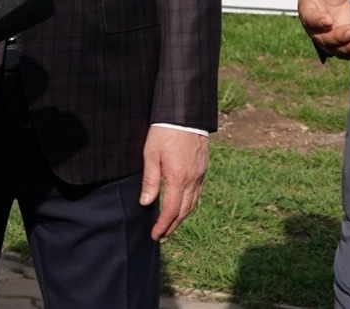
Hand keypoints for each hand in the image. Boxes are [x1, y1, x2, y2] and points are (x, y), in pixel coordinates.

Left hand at [140, 125, 209, 239]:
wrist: (185, 113)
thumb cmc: (164, 132)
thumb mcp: (151, 155)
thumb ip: (150, 180)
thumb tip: (146, 203)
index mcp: (178, 178)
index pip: (171, 210)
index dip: (162, 225)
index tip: (154, 235)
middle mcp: (192, 179)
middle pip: (184, 211)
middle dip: (172, 226)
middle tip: (162, 235)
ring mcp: (200, 173)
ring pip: (193, 203)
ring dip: (182, 217)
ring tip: (171, 225)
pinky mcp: (203, 167)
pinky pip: (198, 192)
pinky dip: (190, 204)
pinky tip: (183, 205)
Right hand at [296, 0, 349, 58]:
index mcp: (308, 7)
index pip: (310, 16)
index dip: (317, 20)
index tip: (327, 21)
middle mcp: (317, 26)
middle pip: (325, 37)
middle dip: (340, 37)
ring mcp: (329, 35)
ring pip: (337, 48)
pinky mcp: (342, 41)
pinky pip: (347, 50)